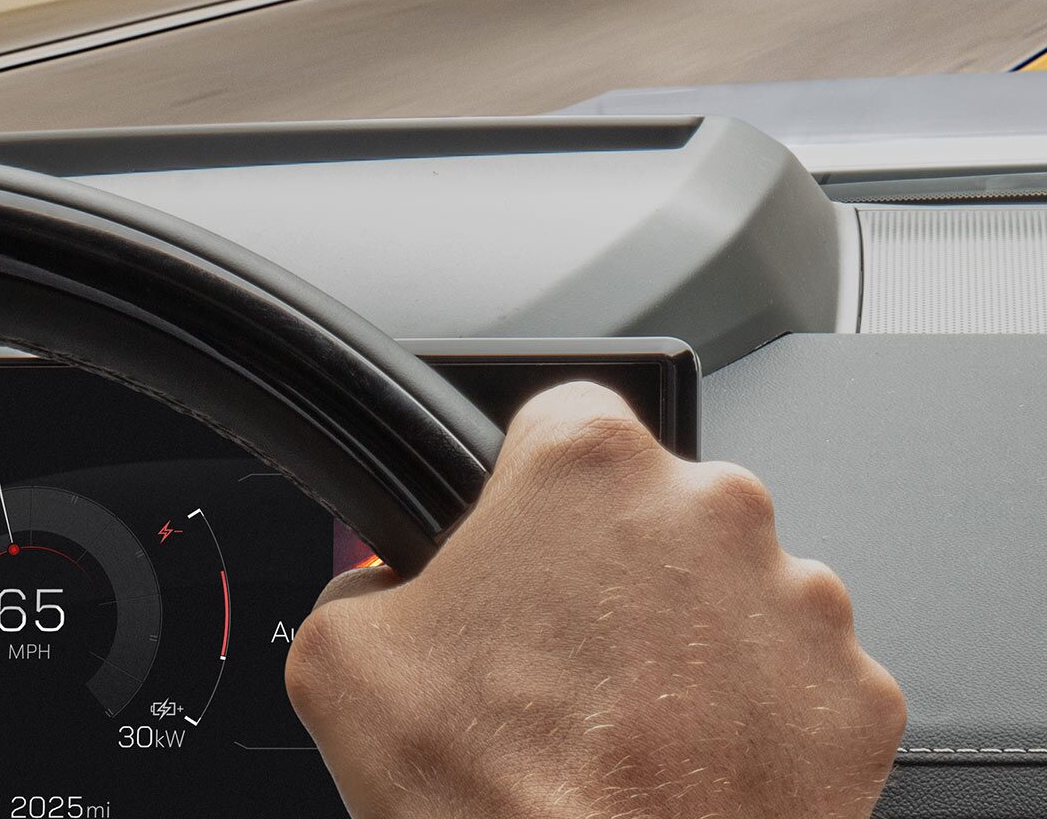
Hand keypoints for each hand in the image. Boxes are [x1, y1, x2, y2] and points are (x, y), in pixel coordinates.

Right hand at [288, 382, 904, 818]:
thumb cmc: (493, 794)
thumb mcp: (341, 659)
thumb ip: (359, 578)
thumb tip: (380, 583)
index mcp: (588, 467)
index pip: (564, 418)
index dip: (529, 487)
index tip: (520, 544)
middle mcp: (712, 509)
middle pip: (656, 507)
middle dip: (614, 569)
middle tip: (560, 661)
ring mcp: (800, 602)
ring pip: (734, 591)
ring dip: (689, 640)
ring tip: (626, 725)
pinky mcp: (857, 697)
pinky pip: (799, 681)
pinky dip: (755, 717)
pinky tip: (689, 765)